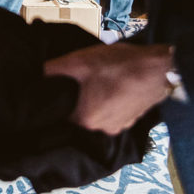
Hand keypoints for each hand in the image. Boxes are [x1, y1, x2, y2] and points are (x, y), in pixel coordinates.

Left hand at [43, 43, 173, 134]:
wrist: (160, 69)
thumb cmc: (118, 65)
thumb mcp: (78, 62)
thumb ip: (51, 72)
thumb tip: (33, 79)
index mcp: (84, 121)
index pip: (56, 117)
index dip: (51, 103)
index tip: (48, 92)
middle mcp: (99, 131)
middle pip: (74, 117)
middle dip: (70, 101)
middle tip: (69, 83)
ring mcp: (116, 128)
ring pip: (91, 115)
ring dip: (87, 102)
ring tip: (88, 83)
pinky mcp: (128, 121)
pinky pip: (107, 113)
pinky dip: (102, 103)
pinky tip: (104, 87)